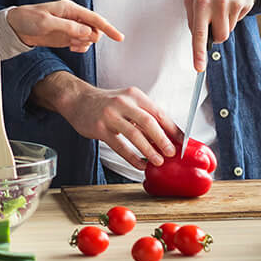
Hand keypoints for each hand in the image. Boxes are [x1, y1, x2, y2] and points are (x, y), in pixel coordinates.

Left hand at [7, 0, 123, 52]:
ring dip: (84, 44)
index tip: (119, 37)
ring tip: (70, 45)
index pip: (94, 18)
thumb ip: (68, 27)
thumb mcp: (46, 23)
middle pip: (95, 29)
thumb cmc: (28, 19)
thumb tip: (87, 32)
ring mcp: (71, 27)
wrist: (15, 27)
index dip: (108, 28)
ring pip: (89, 38)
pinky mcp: (66, 37)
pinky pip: (81, 43)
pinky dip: (80, 48)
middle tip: (75, 42)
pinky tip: (71, 48)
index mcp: (70, 9)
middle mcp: (73, 17)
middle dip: (90, 38)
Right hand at [32, 71, 177, 167]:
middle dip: (162, 139)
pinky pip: (119, 146)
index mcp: (134, 95)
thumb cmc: (106, 103)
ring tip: (158, 161)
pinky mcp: (100, 128)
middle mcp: (123, 102)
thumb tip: (166, 136)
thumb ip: (144, 115)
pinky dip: (132, 157)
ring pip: (134, 134)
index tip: (182, 142)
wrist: (78, 100)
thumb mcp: (127, 101)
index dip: (172, 128)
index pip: (158, 112)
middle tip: (171, 153)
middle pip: (148, 122)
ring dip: (148, 150)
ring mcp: (110, 115)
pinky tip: (140, 164)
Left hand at [185, 0, 260, 71]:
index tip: (199, 67)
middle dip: (217, 34)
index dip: (198, 52)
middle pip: (220, 37)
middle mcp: (218, 4)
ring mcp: (234, 4)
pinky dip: (234, 14)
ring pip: (230, 29)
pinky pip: (239, 19)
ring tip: (222, 4)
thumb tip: (197, 36)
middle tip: (214, 19)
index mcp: (201, 2)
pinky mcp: (246, 3)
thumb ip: (192, 15)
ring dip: (225, 22)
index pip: (199, 33)